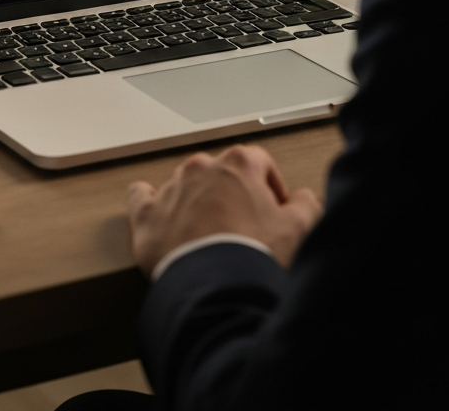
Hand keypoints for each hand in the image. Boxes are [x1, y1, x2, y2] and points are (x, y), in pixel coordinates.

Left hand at [127, 145, 322, 274]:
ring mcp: (171, 188)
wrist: (218, 287)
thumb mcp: (299, 230)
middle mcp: (201, 168)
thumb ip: (306, 205)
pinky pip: (142, 197)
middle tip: (243, 226)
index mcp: (238, 165)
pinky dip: (151, 204)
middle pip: (219, 173)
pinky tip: (160, 215)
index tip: (273, 206)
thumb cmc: (255, 255)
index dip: (269, 184)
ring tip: (209, 235)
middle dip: (231, 195)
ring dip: (197, 203)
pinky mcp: (147, 214)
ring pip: (184, 185)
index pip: (258, 161)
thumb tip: (304, 198)